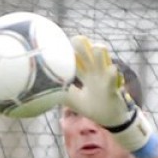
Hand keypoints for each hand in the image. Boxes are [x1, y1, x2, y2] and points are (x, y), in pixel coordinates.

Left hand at [65, 36, 154, 154]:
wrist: (112, 119)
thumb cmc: (93, 107)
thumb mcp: (75, 101)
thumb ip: (63, 94)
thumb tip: (45, 91)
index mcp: (86, 76)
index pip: (76, 61)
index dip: (69, 54)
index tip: (61, 46)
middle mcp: (95, 74)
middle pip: (88, 56)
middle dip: (84, 46)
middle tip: (78, 39)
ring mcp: (105, 80)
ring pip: (103, 62)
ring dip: (100, 54)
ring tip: (97, 48)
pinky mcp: (112, 89)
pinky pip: (113, 80)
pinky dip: (112, 75)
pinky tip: (111, 70)